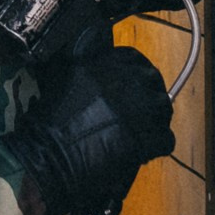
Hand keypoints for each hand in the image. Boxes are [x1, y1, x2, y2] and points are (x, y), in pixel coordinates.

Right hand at [5, 43, 173, 214]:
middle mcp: (129, 81)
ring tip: (139, 132)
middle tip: (135, 111)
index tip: (130, 85)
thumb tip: (89, 56)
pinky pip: (165, 138)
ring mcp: (142, 110)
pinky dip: (156, 145)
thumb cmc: (48, 120)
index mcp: (106, 64)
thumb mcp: (60, 77)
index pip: (133, 59)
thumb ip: (82, 65)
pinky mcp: (149, 138)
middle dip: (147, 95)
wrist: (49, 157)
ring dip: (154, 119)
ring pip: (163, 109)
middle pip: (153, 82)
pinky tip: (141, 151)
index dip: (133, 73)